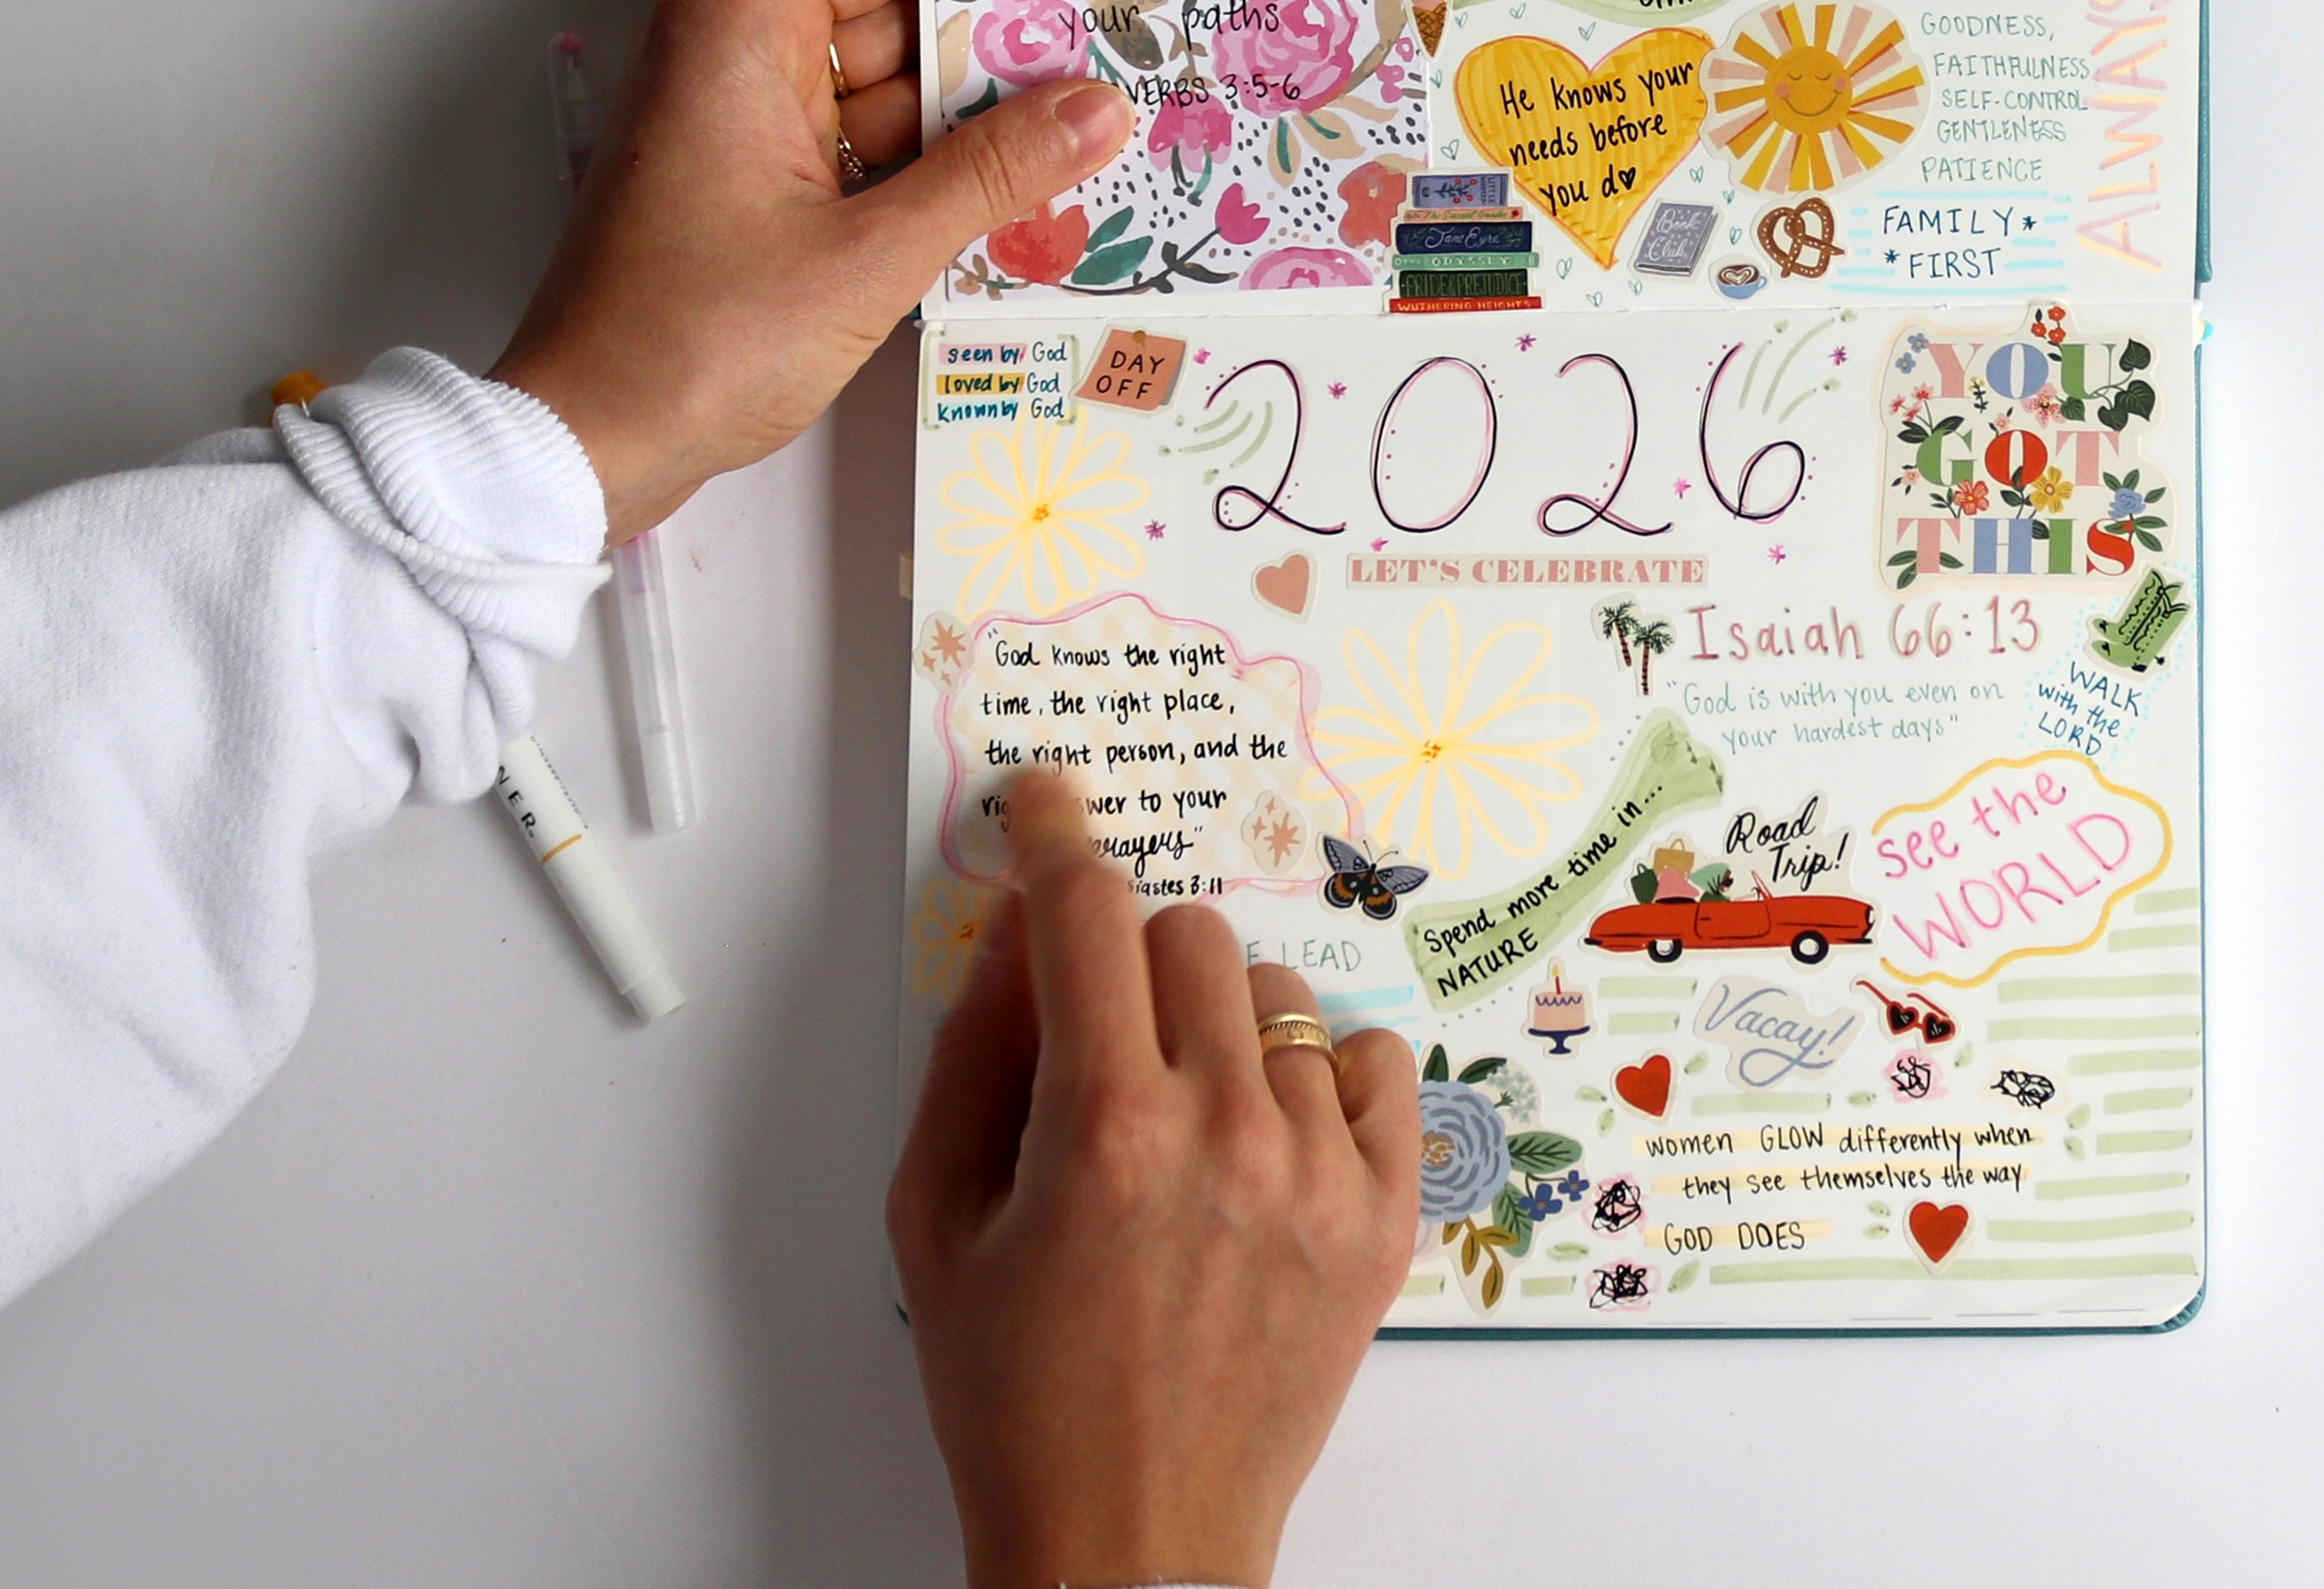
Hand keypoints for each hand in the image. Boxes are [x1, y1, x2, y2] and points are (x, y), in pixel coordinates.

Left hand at [495, 0, 1131, 537]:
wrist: (587, 440)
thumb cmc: (690, 341)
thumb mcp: (868, 258)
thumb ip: (993, 175)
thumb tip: (1099, 108)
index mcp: (740, 16)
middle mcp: (739, 37)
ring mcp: (750, 101)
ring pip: (888, 45)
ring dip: (977, 71)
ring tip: (1095, 88)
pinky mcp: (763, 163)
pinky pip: (869, 115)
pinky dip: (936, 135)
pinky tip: (1026, 166)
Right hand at [892, 767, 1419, 1588]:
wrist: (1128, 1534)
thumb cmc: (1019, 1399)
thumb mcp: (938, 1220)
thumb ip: (973, 1056)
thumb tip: (1013, 935)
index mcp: (1103, 1131)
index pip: (1086, 916)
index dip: (1057, 841)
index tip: (1049, 807)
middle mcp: (1225, 1136)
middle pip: (1191, 936)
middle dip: (1128, 958)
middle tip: (1097, 1030)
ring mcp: (1319, 1175)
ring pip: (1279, 997)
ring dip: (1218, 1025)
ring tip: (1174, 1122)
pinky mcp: (1385, 1219)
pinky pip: (1374, 1065)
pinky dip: (1319, 1074)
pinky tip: (1267, 1130)